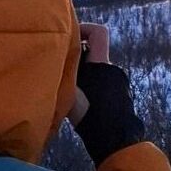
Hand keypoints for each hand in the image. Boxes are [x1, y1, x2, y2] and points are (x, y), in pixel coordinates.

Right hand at [68, 23, 145, 164]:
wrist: (115, 141)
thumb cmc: (93, 115)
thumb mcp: (71, 91)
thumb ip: (65, 72)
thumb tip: (52, 58)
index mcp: (103, 64)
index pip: (99, 32)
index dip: (84, 29)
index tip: (68, 38)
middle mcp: (113, 71)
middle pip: (92, 53)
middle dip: (76, 57)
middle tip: (57, 67)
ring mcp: (118, 85)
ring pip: (94, 71)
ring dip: (81, 75)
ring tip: (63, 88)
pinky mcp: (118, 99)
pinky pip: (100, 86)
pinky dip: (88, 88)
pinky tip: (76, 103)